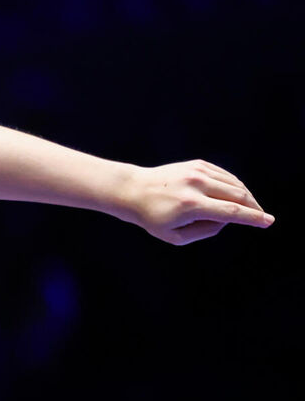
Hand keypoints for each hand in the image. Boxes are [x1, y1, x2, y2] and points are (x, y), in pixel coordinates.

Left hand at [126, 160, 273, 244]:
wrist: (132, 190)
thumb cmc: (153, 218)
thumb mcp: (176, 236)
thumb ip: (206, 230)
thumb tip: (229, 218)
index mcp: (191, 205)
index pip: (230, 211)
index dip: (252, 217)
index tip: (268, 221)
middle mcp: (196, 185)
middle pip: (237, 195)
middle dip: (253, 207)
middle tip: (261, 217)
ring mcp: (198, 171)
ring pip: (234, 183)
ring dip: (246, 196)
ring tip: (249, 209)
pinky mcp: (198, 164)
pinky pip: (224, 175)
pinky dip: (234, 186)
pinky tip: (236, 195)